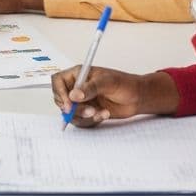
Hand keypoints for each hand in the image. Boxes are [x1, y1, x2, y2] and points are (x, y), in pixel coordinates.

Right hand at [51, 66, 179, 126]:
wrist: (137, 98)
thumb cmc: (123, 84)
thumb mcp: (107, 82)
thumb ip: (90, 88)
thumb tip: (74, 95)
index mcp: (79, 74)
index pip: (58, 81)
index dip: (60, 93)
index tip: (69, 105)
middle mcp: (78, 87)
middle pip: (62, 100)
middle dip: (74, 109)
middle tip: (89, 111)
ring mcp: (83, 101)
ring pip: (71, 113)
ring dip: (84, 116)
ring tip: (99, 112)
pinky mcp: (88, 112)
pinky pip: (81, 121)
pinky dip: (91, 121)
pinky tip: (104, 114)